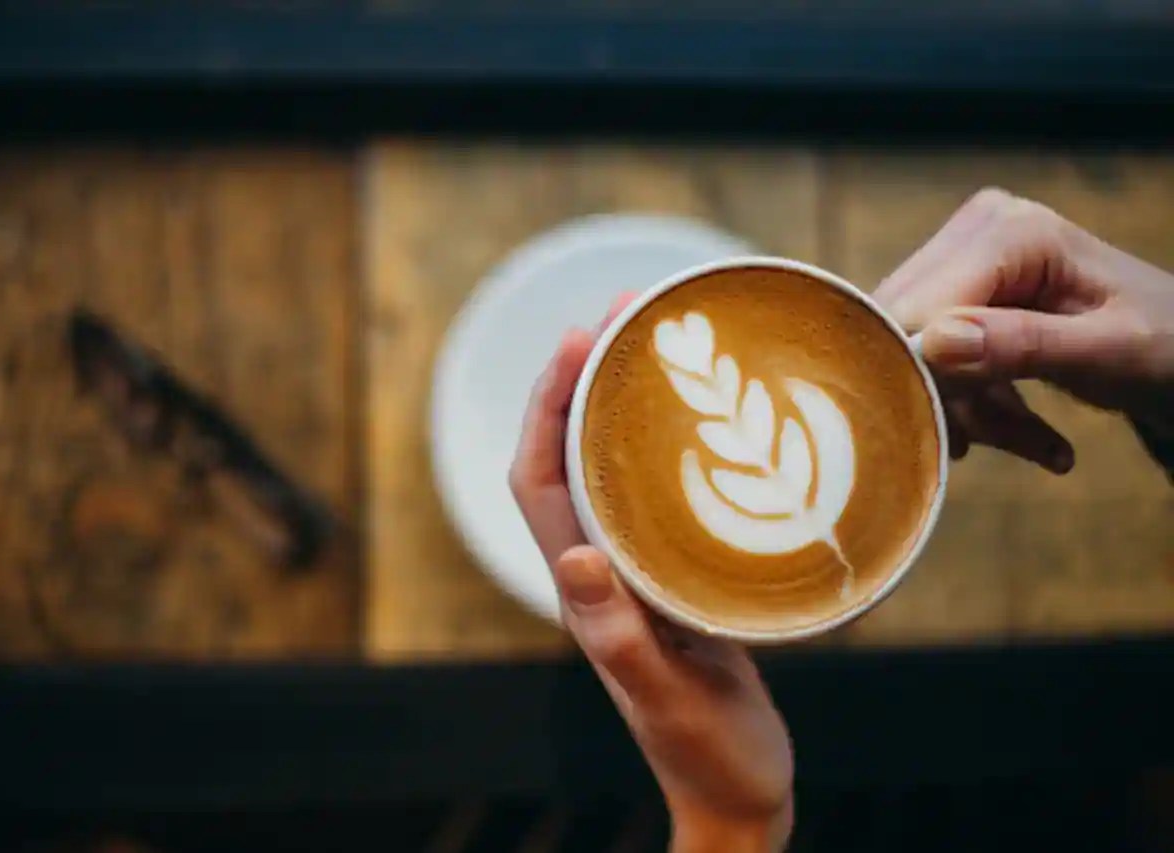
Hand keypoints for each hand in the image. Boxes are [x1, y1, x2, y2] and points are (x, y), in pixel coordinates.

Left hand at [509, 296, 793, 852]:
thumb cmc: (707, 754)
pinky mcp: (674, 579)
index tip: (579, 338)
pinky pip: (654, 493)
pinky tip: (704, 424)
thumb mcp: (666, 694)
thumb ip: (619, 634)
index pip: (538, 480)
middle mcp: (600, 572)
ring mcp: (634, 574)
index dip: (545, 405)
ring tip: (657, 345)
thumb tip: (573, 556)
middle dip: (582, 379)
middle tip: (625, 314)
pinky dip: (663, 444)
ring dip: (620, 403)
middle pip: (568, 457)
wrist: (738, 794)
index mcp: (586, 591)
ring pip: (609, 469)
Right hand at [873, 187, 1173, 469]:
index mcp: (1012, 232)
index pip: (923, 306)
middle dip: (948, 395)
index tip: (959, 435)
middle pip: (909, 327)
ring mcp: (966, 258)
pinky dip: (972, 403)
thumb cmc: (1167, 347)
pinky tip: (1020, 428)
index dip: (923, 373)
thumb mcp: (1110, 353)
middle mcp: (978, 230)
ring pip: (915, 349)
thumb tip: (935, 344)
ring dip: (966, 409)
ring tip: (1034, 442)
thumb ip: (1026, 345)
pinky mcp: (961, 290)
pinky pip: (931, 356)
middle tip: (994, 442)